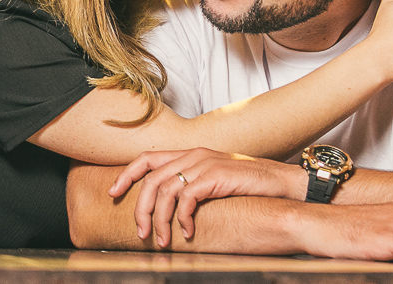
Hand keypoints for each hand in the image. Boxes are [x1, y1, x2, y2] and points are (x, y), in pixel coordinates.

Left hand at [108, 148, 302, 246]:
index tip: (113, 193)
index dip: (126, 174)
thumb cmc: (247, 185)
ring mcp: (204, 163)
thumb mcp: (213, 179)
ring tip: (162, 240)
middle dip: (139, 208)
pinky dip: (182, 218)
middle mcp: (193, 154)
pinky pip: (186, 198)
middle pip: (150, 178)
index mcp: (189, 152)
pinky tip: (188, 232)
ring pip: (164, 190)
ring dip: (159, 219)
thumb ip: (191, 184)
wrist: (279, 182)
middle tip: (140, 232)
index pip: (146, 157)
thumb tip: (167, 206)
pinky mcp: (215, 176)